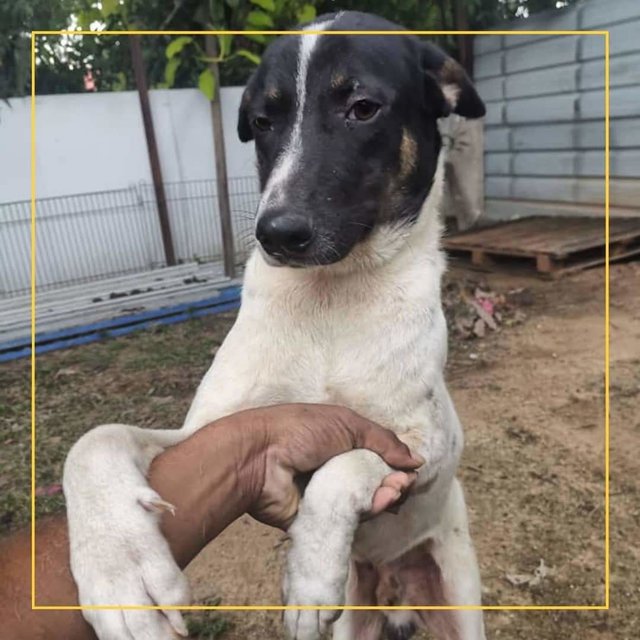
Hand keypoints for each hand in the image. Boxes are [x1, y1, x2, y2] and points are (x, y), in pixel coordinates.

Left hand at [243, 404, 423, 528]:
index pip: (377, 457)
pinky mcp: (321, 519)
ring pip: (367, 502)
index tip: (409, 468)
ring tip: (394, 490)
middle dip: (394, 482)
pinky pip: (351, 519)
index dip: (395, 463)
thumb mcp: (346, 423)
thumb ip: (383, 440)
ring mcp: (328, 495)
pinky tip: (381, 501)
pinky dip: (369, 511)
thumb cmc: (299, 430)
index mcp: (340, 443)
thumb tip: (416, 460)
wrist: (259, 456)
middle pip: (375, 481)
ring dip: (386, 496)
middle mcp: (336, 469)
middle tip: (402, 482)